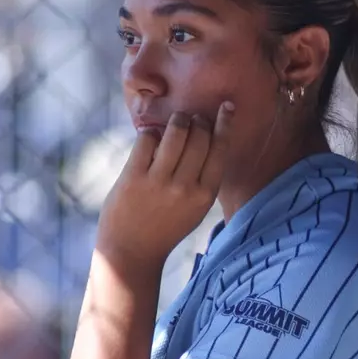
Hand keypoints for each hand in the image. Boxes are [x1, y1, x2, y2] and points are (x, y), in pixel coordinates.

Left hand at [96, 105, 232, 272]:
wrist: (131, 251)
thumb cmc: (165, 226)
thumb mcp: (195, 208)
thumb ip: (204, 178)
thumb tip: (208, 134)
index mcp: (204, 194)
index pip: (220, 148)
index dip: (224, 123)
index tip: (226, 106)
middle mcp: (185, 187)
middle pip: (199, 135)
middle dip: (196, 120)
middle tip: (191, 120)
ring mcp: (158, 182)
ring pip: (175, 131)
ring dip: (176, 120)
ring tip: (174, 123)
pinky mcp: (133, 178)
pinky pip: (147, 139)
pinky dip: (149, 133)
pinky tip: (150, 139)